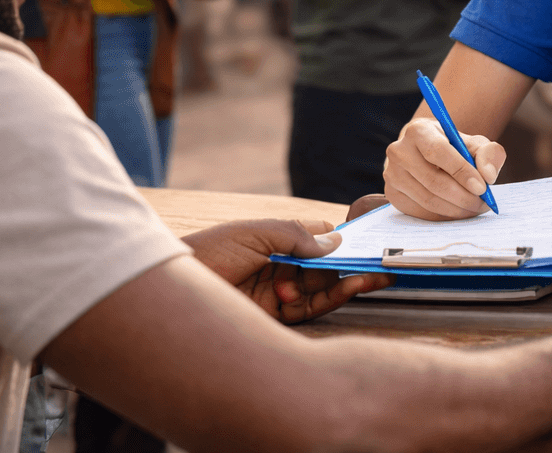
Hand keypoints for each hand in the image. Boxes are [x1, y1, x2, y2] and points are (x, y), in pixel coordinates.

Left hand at [182, 218, 389, 324]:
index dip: (342, 241)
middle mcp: (280, 267)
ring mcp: (278, 292)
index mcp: (275, 241)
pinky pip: (311, 309)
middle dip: (351, 265)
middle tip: (381, 264)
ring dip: (346, 283)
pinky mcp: (274, 317)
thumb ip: (295, 235)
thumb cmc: (207, 253)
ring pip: (322, 289)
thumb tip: (335, 241)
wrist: (170, 291)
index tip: (368, 242)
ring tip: (371, 277)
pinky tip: (348, 289)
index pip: (318, 239)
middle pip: (325, 266)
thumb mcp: (253, 234)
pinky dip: (331, 299)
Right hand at [383, 116, 506, 219]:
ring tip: (475, 208)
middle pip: (433, 181)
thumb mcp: (473, 143)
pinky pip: (421, 212)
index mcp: (418, 131)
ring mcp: (392, 174)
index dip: (461, 171)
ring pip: (428, 200)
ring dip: (456, 209)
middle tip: (483, 203)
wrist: (424, 153)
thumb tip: (488, 175)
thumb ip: (488, 154)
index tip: (482, 187)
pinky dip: (444, 215)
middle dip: (463, 197)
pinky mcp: (392, 194)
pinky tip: (458, 211)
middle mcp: (399, 151)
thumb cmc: (452, 148)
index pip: (438, 152)